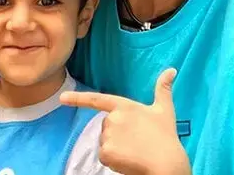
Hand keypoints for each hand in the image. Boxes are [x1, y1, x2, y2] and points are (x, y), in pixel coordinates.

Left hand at [60, 68, 189, 174]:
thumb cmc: (166, 137)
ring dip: (116, 148)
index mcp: (124, 105)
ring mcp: (108, 134)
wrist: (167, 164)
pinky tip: (128, 161)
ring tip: (134, 151)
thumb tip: (172, 70)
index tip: (62, 98)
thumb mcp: (165, 110)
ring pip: (105, 143)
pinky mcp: (106, 151)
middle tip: (136, 141)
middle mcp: (113, 117)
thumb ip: (163, 89)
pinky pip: (104, 157)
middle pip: (105, 127)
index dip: (78, 99)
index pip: (97, 100)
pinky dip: (114, 162)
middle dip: (116, 135)